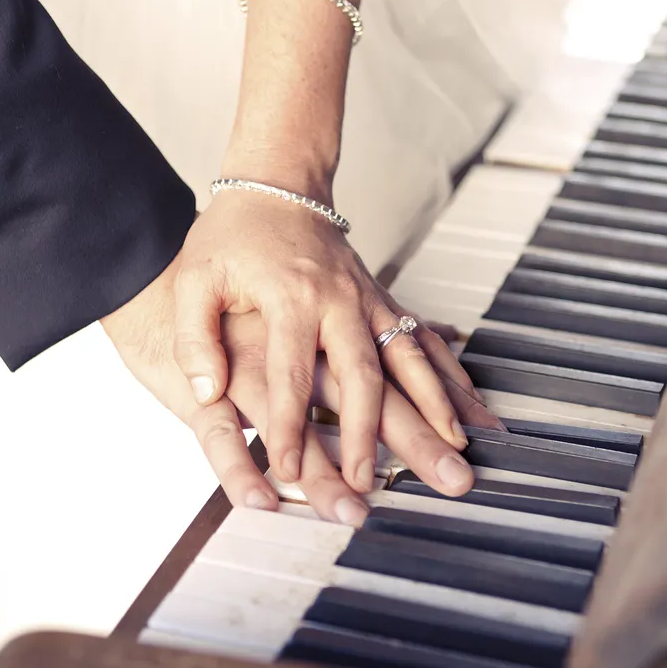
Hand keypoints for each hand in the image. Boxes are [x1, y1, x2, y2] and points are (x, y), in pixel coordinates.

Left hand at [101, 257, 499, 524]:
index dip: (289, 425)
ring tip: (454, 449)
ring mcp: (369, 299)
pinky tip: (472, 408)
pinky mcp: (384, 300)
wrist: (278, 185)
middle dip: (367, 434)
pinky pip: (424, 341)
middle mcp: (339, 300)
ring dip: (434, 407)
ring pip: (409, 358)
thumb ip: (195, 337)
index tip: (285, 470)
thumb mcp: (197, 279)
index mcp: (291, 297)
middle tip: (367, 482)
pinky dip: (450, 376)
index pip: (290, 374)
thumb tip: (206, 393)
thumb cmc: (233, 236)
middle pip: (362, 375)